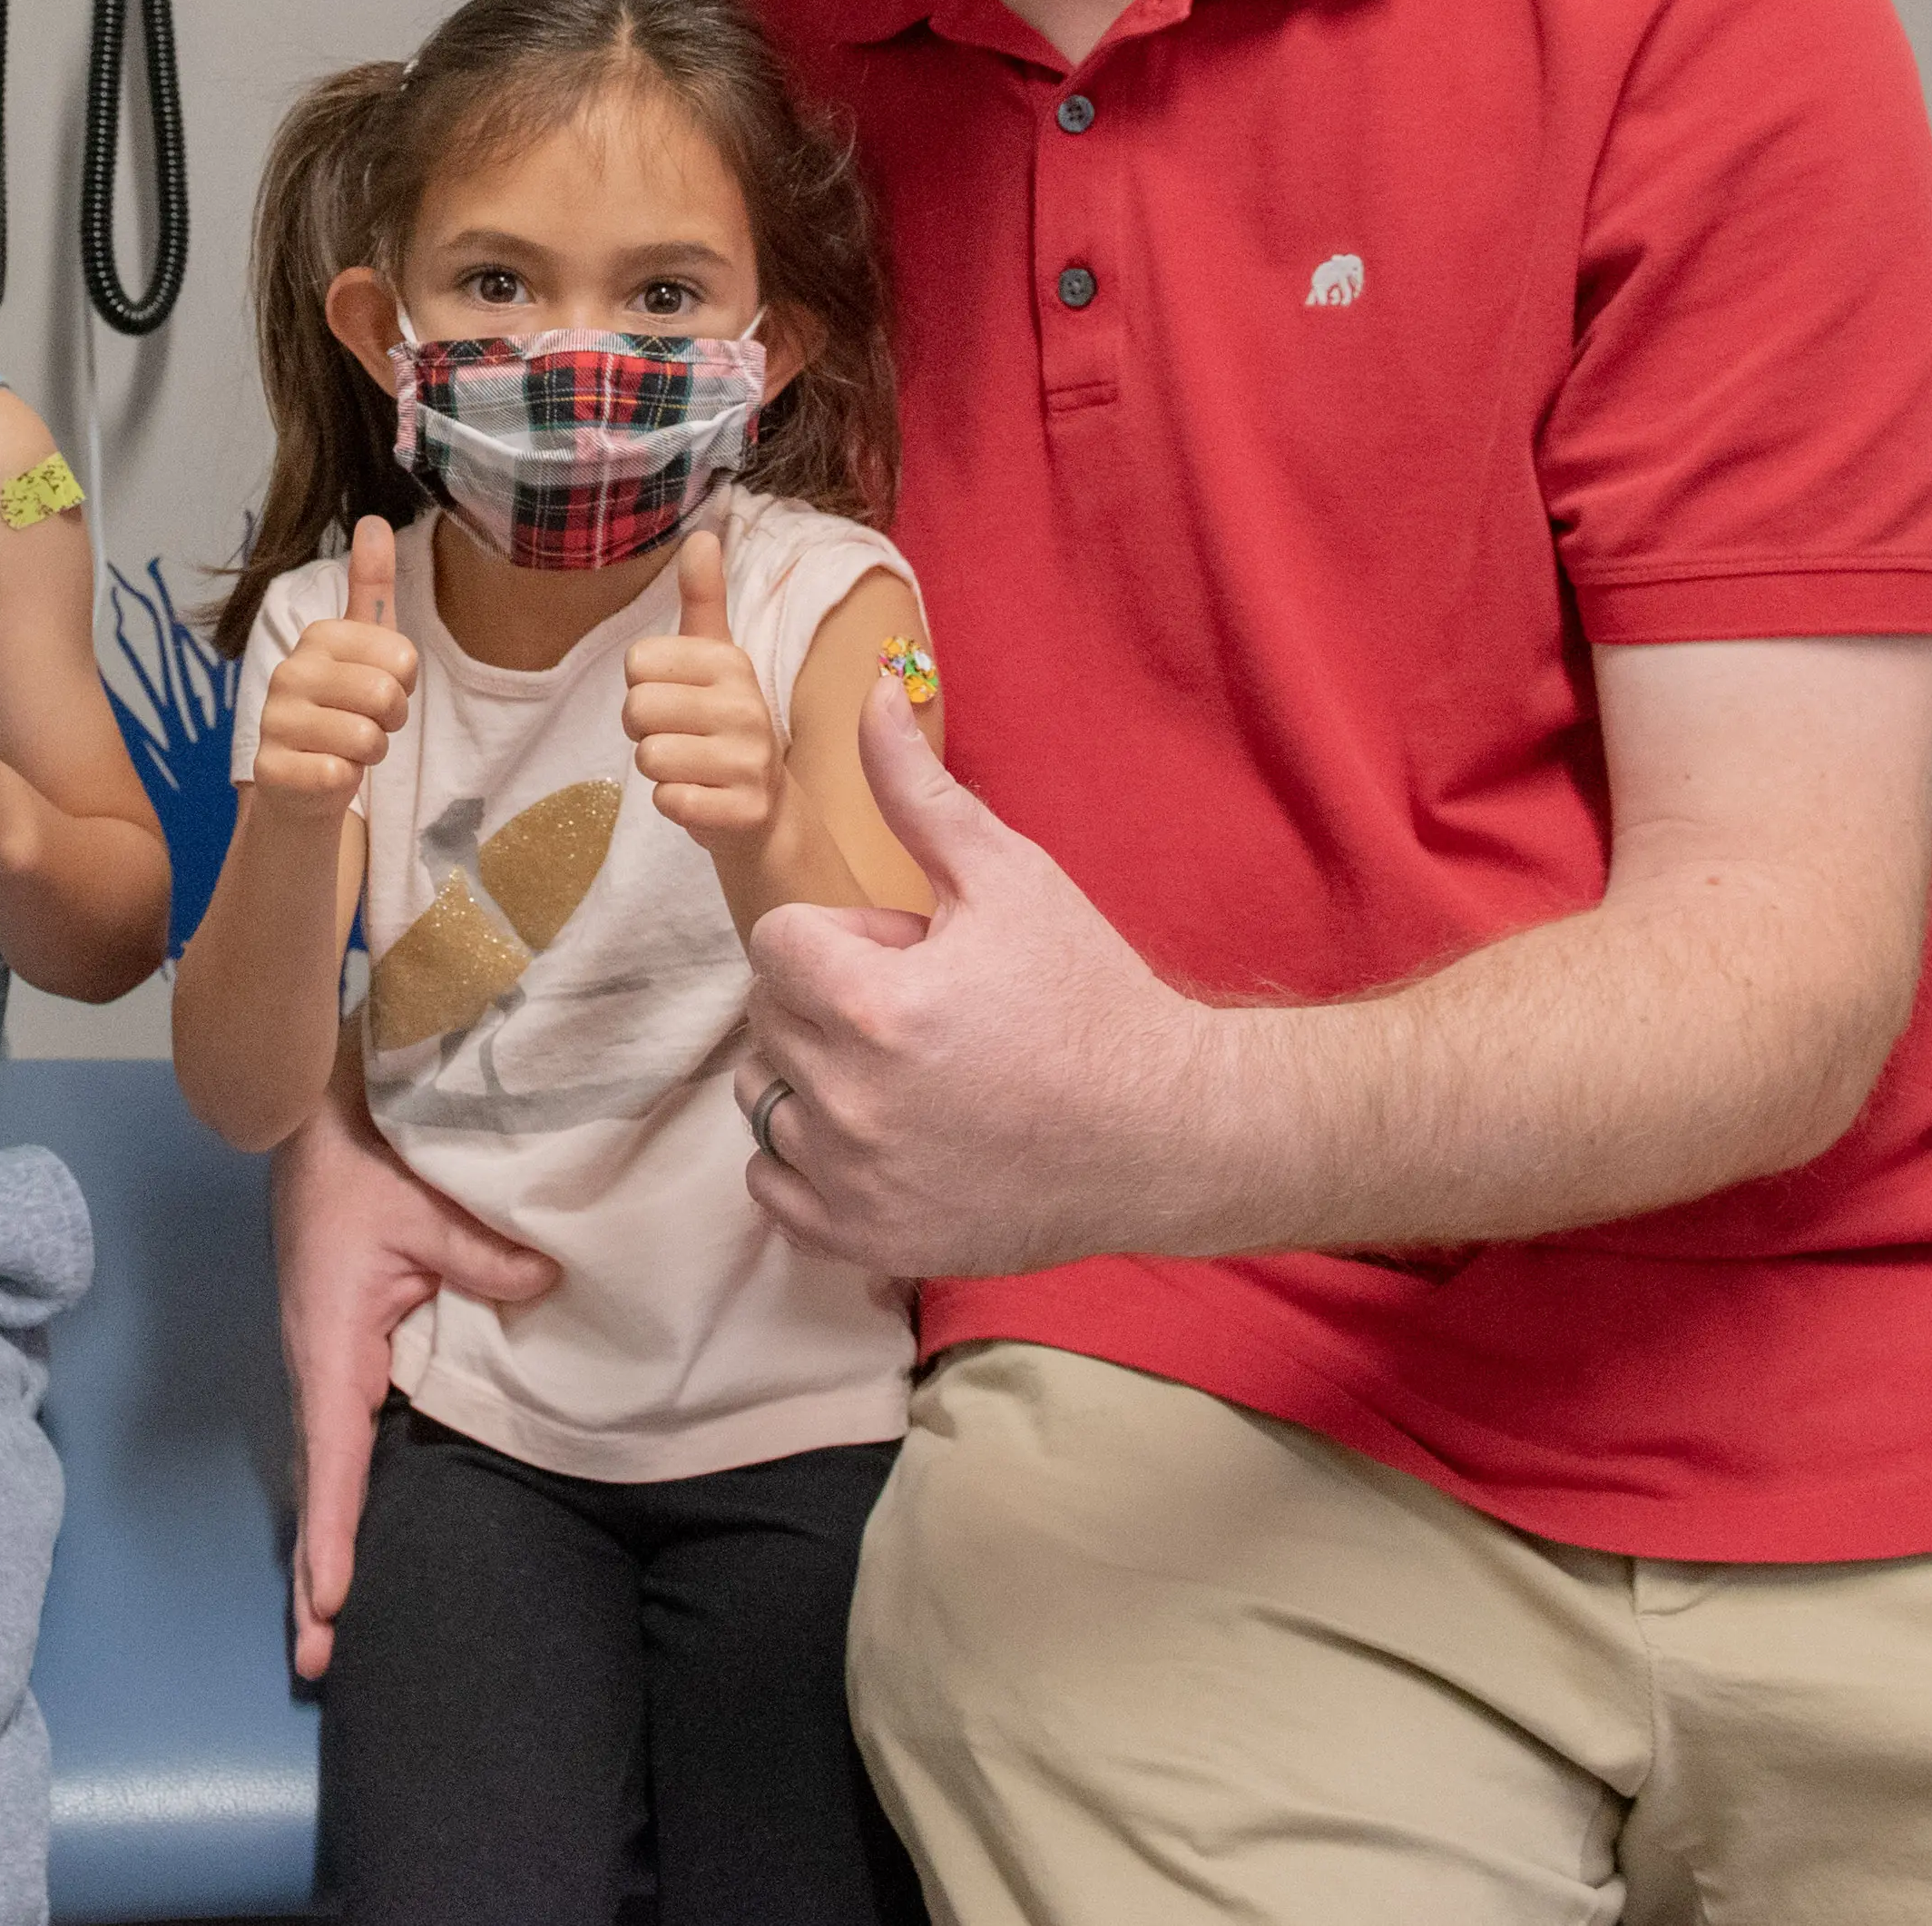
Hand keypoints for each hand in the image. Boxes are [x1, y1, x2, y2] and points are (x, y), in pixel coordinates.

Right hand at [249, 519, 416, 816]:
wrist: (303, 785)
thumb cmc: (343, 710)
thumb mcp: (365, 648)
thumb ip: (371, 586)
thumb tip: (374, 520)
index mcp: (318, 636)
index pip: (402, 658)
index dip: (404, 684)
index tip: (379, 689)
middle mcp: (290, 670)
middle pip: (385, 695)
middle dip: (390, 721)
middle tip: (368, 724)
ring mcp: (274, 720)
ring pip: (365, 738)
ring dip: (369, 753)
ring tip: (347, 748)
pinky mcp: (271, 769)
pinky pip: (335, 774)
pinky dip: (342, 780)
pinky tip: (325, 773)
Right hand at [270, 1074, 557, 1680]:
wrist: (313, 1116)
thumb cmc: (359, 1157)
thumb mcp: (423, 1202)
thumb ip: (482, 1252)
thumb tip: (544, 1285)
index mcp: (330, 1340)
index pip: (333, 1453)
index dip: (336, 1532)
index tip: (332, 1603)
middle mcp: (320, 1364)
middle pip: (320, 1485)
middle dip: (315, 1574)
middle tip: (315, 1662)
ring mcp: (328, 1361)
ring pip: (328, 1470)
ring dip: (326, 1547)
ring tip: (325, 1631)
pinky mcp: (343, 1351)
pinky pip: (342, 1440)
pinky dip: (342, 1499)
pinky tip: (352, 1545)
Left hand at [618, 531, 781, 851]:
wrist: (764, 809)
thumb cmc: (724, 725)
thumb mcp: (715, 657)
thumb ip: (703, 598)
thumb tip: (701, 534)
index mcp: (730, 661)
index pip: (636, 664)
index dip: (643, 687)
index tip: (675, 699)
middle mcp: (747, 706)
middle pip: (636, 711)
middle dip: (644, 730)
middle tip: (681, 737)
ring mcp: (750, 761)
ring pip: (648, 758)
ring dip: (658, 770)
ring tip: (691, 767)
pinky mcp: (744, 810)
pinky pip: (669, 801)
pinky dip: (674, 804)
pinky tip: (701, 798)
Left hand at [733, 682, 1228, 1283]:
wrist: (1168, 1133)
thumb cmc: (1091, 997)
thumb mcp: (1010, 879)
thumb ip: (919, 791)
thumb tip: (871, 691)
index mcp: (871, 1007)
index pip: (777, 943)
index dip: (842, 938)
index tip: (911, 956)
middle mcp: (849, 1102)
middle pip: (769, 1019)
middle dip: (829, 1000)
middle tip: (923, 1012)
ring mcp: (853, 1181)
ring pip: (763, 1100)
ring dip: (813, 1077)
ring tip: (906, 1074)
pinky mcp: (866, 1240)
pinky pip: (773, 1189)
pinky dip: (808, 1162)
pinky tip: (885, 1136)